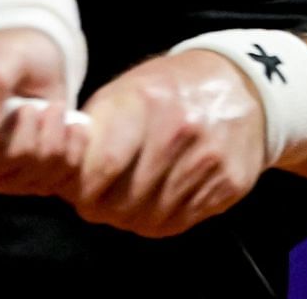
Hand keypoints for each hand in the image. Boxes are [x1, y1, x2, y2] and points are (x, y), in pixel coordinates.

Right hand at [0, 28, 85, 195]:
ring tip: (52, 110)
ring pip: (17, 175)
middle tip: (29, 107)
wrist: (41, 61)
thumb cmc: (10, 50)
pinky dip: (67, 150)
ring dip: (46, 138)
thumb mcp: (3, 53)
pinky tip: (68, 127)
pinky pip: (49, 179)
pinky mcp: (19, 178)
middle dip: (13, 138)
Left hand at [67, 49, 266, 237]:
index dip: (84, 188)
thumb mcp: (127, 91)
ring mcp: (209, 160)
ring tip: (126, 202)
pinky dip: (162, 219)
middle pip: (126, 200)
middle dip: (104, 208)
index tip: (77, 190)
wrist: (241, 85)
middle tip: (99, 202)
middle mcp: (180, 131)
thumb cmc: (170, 88)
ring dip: (131, 218)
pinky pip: (182, 222)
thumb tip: (64, 173)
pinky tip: (156, 201)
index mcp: (147, 102)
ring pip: (152, 218)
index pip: (104, 166)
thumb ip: (96, 130)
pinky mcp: (230, 183)